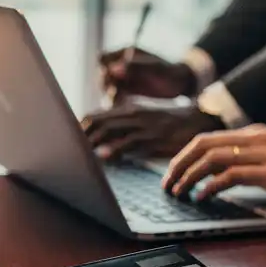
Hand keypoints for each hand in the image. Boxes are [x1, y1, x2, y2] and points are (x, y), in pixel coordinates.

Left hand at [81, 104, 224, 159]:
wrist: (198, 119)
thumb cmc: (167, 123)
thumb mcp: (142, 119)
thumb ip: (123, 127)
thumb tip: (100, 143)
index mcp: (127, 109)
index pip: (94, 116)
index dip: (79, 129)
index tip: (67, 141)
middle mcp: (132, 115)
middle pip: (97, 122)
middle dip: (80, 137)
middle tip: (67, 150)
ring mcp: (142, 126)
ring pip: (109, 131)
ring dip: (92, 143)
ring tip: (78, 154)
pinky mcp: (153, 138)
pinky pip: (129, 143)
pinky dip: (113, 150)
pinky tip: (103, 157)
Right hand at [99, 47, 196, 102]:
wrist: (183, 83)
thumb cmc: (171, 72)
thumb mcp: (155, 69)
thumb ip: (135, 67)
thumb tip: (113, 70)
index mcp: (125, 52)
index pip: (103, 59)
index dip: (104, 69)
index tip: (114, 79)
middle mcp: (121, 64)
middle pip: (102, 74)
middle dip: (106, 85)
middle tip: (116, 95)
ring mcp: (123, 77)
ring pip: (106, 87)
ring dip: (110, 96)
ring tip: (119, 104)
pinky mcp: (126, 90)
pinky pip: (114, 97)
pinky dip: (116, 103)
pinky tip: (122, 108)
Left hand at [162, 124, 265, 206]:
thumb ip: (249, 159)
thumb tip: (218, 174)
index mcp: (255, 134)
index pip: (207, 139)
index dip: (184, 155)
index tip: (172, 171)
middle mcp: (255, 139)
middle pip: (202, 145)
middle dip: (178, 164)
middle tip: (167, 183)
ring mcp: (263, 154)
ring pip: (211, 158)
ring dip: (188, 176)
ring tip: (178, 192)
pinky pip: (231, 176)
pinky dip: (210, 187)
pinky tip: (202, 197)